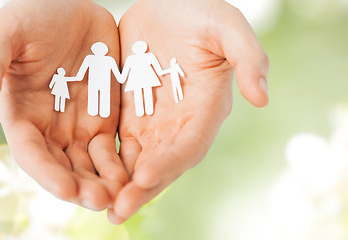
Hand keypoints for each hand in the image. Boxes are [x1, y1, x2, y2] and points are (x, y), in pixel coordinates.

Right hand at [0, 0, 126, 210]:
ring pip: (89, 165)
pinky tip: (134, 177)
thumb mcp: (5, 33)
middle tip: (101, 200)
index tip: (66, 189)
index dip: (47, 173)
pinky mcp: (104, 119)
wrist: (72, 3)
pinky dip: (121, 165)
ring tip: (120, 196)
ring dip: (102, 183)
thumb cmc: (33, 15)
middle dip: (79, 187)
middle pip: (62, 168)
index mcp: (20, 115)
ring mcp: (77, 126)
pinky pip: (113, 149)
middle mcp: (48, 128)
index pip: (31, 153)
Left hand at [108, 0, 268, 223]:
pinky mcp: (130, 112)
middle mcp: (181, 122)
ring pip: (137, 159)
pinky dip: (105, 161)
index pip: (190, 143)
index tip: (146, 176)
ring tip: (99, 204)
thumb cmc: (202, 11)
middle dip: (141, 188)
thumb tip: (262, 98)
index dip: (170, 161)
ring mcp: (154, 120)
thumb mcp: (228, 26)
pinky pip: (117, 142)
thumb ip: (249, 57)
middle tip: (118, 210)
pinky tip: (86, 176)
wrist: (169, 3)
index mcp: (206, 107)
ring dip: (120, 184)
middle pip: (162, 162)